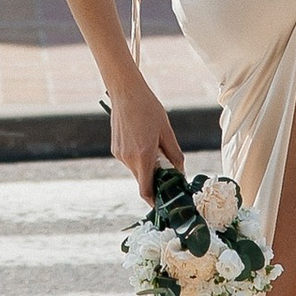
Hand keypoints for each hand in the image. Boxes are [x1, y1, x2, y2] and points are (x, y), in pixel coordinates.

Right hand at [106, 74, 183, 198]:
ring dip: (147, 166)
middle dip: (155, 180)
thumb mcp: (166, 131)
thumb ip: (174, 154)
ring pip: (136, 170)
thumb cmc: (149, 109)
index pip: (146, 190)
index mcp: (143, 156)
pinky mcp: (115, 149)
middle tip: (168, 169)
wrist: (126, 92)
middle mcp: (128, 159)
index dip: (154, 201)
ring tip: (154, 146)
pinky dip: (138, 157)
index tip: (163, 203)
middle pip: (142, 180)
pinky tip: (143, 139)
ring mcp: (120, 154)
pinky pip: (129, 160)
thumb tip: (180, 172)